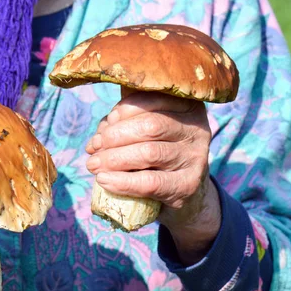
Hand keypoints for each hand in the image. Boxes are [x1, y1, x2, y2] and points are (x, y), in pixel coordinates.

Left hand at [85, 92, 221, 263]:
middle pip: (149, 126)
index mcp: (186, 105)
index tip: (104, 127)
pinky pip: (151, 182)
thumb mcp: (144, 130)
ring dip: (114, 159)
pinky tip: (104, 180)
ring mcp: (196, 157)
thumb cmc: (156, 151)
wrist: (181, 191)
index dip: (121, 112)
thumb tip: (97, 137)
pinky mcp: (188, 185)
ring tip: (94, 165)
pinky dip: (122, 182)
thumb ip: (122, 122)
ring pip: (149, 153)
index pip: (150, 99)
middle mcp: (196, 128)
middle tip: (94, 149)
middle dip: (114, 137)